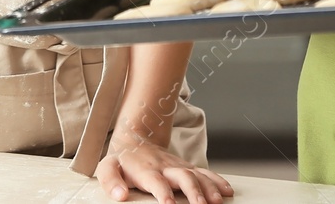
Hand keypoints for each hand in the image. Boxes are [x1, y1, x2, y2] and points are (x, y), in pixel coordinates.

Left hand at [96, 132, 233, 203]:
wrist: (136, 138)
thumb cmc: (123, 159)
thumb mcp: (108, 167)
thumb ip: (110, 181)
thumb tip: (119, 195)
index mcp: (146, 170)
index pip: (156, 181)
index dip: (163, 192)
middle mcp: (165, 167)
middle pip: (183, 177)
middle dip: (194, 191)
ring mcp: (178, 166)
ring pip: (197, 174)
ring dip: (209, 188)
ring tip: (217, 201)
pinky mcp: (187, 167)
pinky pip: (205, 173)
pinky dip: (217, 181)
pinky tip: (227, 191)